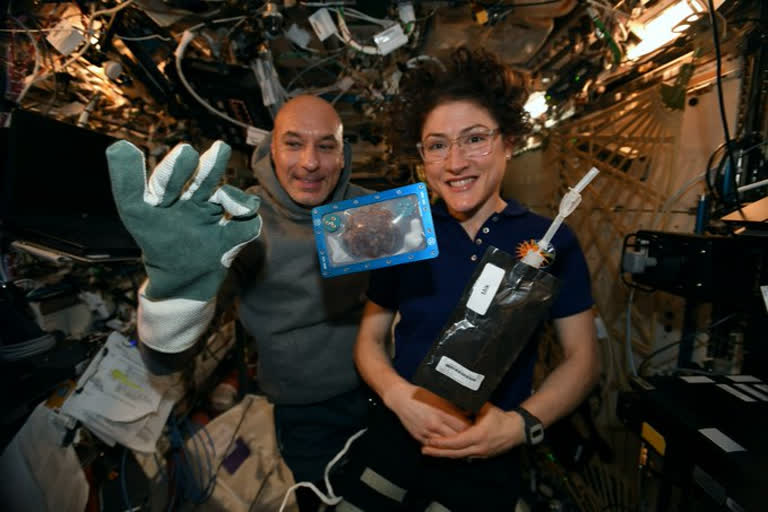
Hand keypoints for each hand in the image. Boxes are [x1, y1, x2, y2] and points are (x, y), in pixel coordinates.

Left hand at [106, 140, 260, 300]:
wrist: (178, 283)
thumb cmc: (155, 244)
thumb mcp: (134, 212)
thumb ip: (126, 182)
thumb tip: (118, 145)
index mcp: (169, 196)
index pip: (171, 178)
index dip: (177, 167)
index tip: (185, 152)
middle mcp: (194, 202)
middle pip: (203, 182)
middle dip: (211, 167)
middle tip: (220, 149)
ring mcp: (215, 219)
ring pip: (227, 199)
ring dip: (233, 195)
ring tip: (239, 203)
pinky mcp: (232, 237)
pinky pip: (247, 225)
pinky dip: (247, 220)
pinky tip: (243, 214)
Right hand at [383, 381, 470, 443]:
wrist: (401, 398)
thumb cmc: (421, 394)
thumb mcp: (439, 396)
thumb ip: (454, 406)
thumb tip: (469, 411)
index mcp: (441, 412)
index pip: (463, 426)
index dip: (472, 429)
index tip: (477, 428)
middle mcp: (434, 424)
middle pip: (456, 438)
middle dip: (465, 439)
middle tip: (473, 438)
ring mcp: (426, 432)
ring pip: (445, 445)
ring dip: (454, 445)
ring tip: (463, 445)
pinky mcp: (419, 437)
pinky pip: (434, 446)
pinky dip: (442, 447)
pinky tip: (448, 446)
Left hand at [421, 403, 524, 458]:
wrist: (517, 430)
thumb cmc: (500, 418)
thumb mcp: (485, 409)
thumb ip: (470, 405)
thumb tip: (456, 397)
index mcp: (478, 435)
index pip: (456, 442)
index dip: (442, 443)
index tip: (430, 441)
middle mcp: (478, 447)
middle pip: (454, 453)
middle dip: (438, 452)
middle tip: (423, 450)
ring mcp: (480, 454)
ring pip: (458, 456)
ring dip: (444, 455)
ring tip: (429, 452)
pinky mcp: (481, 456)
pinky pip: (464, 457)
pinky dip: (453, 455)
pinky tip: (444, 453)